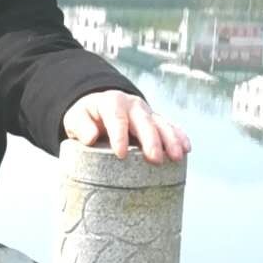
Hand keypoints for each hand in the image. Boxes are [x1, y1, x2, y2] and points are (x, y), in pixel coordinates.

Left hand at [62, 90, 190, 164]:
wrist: (98, 109)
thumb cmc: (87, 117)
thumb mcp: (76, 119)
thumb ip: (81, 126)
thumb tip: (90, 137)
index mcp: (111, 103)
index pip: (116, 117)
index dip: (119, 134)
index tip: (121, 154)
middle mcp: (131, 105)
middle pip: (143, 120)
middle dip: (150, 139)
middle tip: (155, 159)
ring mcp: (146, 113)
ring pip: (161, 123)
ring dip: (170, 139)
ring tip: (176, 157)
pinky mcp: (156, 121)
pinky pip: (171, 127)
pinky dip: (179, 136)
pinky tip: (186, 148)